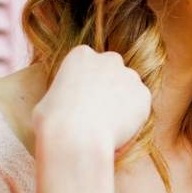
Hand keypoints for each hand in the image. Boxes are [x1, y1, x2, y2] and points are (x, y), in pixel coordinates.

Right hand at [33, 45, 150, 151]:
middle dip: (109, 86)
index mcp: (81, 55)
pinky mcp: (144, 95)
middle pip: (113, 70)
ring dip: (122, 102)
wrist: (76, 137)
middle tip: (100, 110)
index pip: (89, 63)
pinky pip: (139, 107)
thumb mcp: (47, 99)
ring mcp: (129, 76)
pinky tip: (119, 131)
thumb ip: (64, 94)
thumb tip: (66, 104)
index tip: (84, 99)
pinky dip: (133, 119)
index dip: (88, 83)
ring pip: (128, 89)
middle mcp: (109, 60)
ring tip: (108, 126)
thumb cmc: (53, 122)